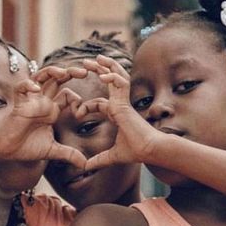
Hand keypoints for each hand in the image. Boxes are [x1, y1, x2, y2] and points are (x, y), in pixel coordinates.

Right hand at [0, 66, 87, 167]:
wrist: (7, 151)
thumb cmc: (27, 147)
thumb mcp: (53, 151)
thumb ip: (70, 154)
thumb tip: (85, 165)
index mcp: (52, 110)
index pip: (68, 95)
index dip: (78, 100)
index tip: (80, 113)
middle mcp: (43, 102)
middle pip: (58, 79)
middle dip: (71, 73)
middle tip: (85, 71)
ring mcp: (31, 101)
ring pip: (41, 77)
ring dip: (52, 71)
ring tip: (63, 72)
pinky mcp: (19, 103)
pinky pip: (21, 88)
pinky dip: (28, 85)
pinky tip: (35, 88)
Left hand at [78, 55, 164, 170]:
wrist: (148, 150)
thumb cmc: (135, 152)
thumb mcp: (111, 156)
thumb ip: (98, 160)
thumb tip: (85, 168)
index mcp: (117, 114)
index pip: (99, 103)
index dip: (87, 106)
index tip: (77, 114)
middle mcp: (120, 105)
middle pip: (109, 82)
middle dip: (98, 70)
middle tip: (85, 63)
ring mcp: (124, 102)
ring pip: (116, 78)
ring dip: (106, 66)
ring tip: (96, 57)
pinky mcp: (127, 102)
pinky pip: (120, 84)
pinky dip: (112, 77)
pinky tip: (102, 75)